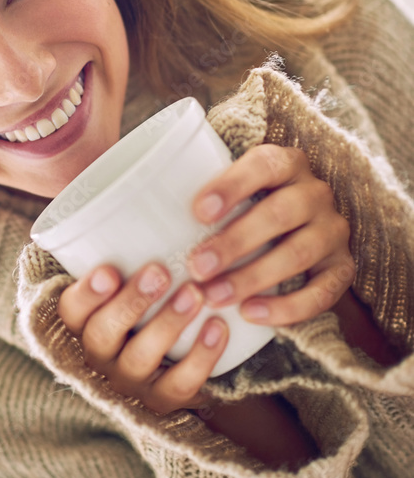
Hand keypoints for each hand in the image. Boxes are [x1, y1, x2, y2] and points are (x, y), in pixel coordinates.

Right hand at [57, 260, 226, 414]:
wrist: (162, 367)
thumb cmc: (135, 302)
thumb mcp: (118, 279)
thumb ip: (119, 243)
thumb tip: (146, 173)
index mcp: (78, 324)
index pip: (69, 311)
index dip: (86, 294)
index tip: (109, 269)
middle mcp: (96, 357)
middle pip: (102, 334)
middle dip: (131, 303)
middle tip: (159, 270)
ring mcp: (129, 382)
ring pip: (141, 359)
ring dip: (168, 324)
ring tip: (195, 292)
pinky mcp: (162, 400)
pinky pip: (180, 384)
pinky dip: (202, 357)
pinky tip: (219, 326)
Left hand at [187, 144, 355, 325]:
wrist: (297, 231)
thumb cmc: (245, 209)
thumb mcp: (231, 192)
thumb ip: (199, 196)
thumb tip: (135, 212)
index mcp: (286, 163)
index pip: (265, 164)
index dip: (233, 186)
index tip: (198, 212)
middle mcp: (315, 192)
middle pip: (280, 213)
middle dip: (235, 242)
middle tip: (196, 267)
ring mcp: (333, 231)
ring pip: (299, 253)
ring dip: (253, 277)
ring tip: (214, 296)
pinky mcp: (342, 268)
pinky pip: (322, 291)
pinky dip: (287, 307)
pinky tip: (251, 313)